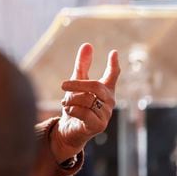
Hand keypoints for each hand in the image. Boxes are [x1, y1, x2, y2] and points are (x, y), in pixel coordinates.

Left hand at [50, 43, 118, 162]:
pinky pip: (84, 112)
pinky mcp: (99, 125)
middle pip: (96, 86)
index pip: (113, 75)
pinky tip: (69, 110)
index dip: (113, 64)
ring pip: (87, 99)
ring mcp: (106, 114)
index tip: (114, 53)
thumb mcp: (76, 84)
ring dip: (71, 99)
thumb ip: (82, 66)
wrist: (68, 130)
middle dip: (77, 84)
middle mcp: (109, 102)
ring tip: (65, 103)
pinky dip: (73, 109)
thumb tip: (88, 45)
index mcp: (105, 90)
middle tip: (63, 84)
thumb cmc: (75, 106)